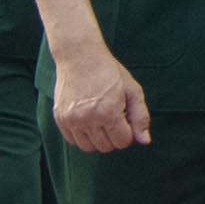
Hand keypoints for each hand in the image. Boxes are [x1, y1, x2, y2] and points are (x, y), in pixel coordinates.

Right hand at [53, 40, 150, 155]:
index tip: (125, 117)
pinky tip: (88, 120)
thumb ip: (140, 117)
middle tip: (113, 116)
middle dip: (114, 136)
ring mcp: (71, 120)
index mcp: (108, 112)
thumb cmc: (110, 72)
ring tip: (101, 119)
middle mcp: (88, 119)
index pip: (122, 141)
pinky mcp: (60, 118)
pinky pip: (73, 141)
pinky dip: (83, 136)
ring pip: (88, 147)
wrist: (79, 56)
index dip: (128, 132)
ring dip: (98, 139)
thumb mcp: (132, 90)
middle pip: (106, 147)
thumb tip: (145, 141)